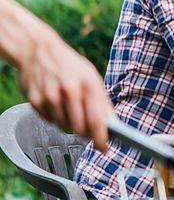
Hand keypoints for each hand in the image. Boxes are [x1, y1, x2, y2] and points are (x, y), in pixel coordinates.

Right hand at [18, 27, 111, 149]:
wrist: (39, 50)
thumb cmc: (70, 66)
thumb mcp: (92, 77)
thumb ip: (102, 102)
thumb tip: (112, 124)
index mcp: (88, 85)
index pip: (96, 120)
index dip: (101, 138)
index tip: (104, 148)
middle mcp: (69, 91)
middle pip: (79, 128)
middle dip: (86, 134)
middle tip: (88, 130)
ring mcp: (50, 96)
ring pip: (64, 127)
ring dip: (69, 125)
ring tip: (70, 108)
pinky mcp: (35, 101)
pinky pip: (49, 121)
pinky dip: (55, 118)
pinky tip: (56, 104)